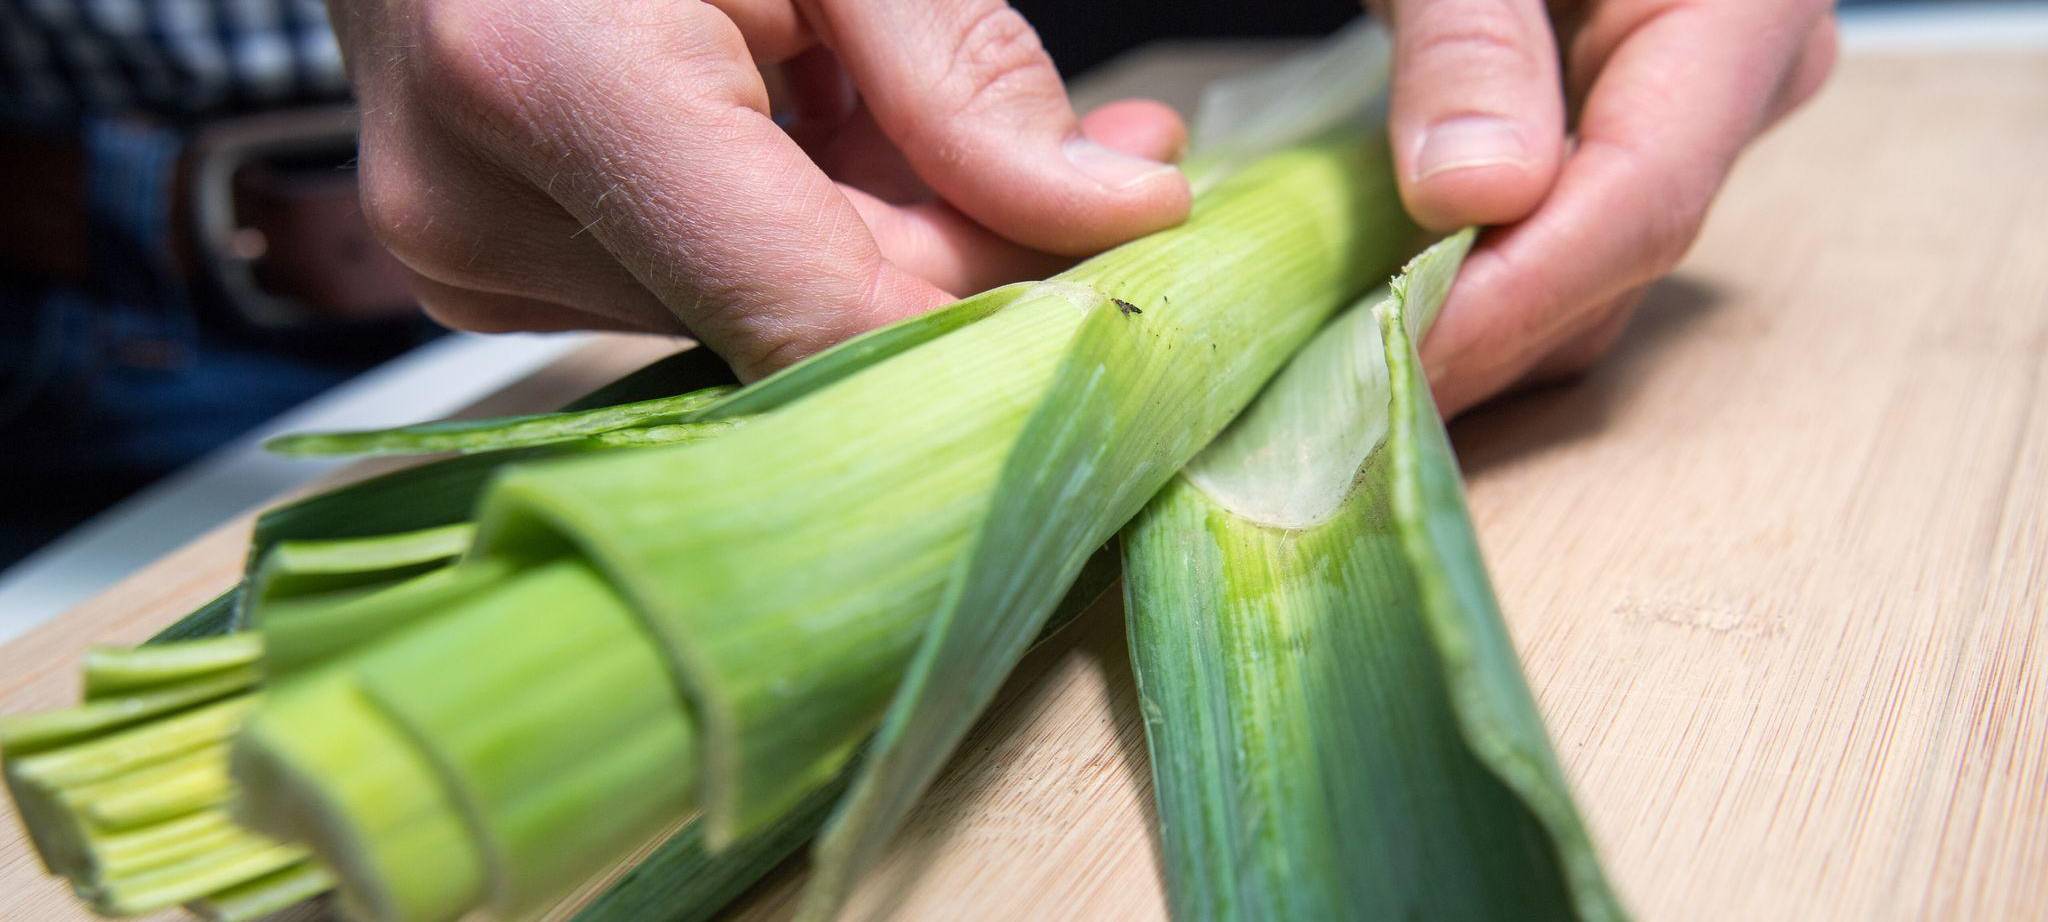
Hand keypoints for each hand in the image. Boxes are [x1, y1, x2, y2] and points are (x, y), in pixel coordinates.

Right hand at [331, 0, 1189, 378]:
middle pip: (805, 324)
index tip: (1124, 278)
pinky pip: (697, 286)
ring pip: (763, 315)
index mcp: (549, 79)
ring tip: (911, 92)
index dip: (993, 328)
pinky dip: (793, 225)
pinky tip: (821, 118)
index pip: (815, 318)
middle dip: (969, 250)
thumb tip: (1113, 208)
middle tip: (1109, 158)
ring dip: (882, 230)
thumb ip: (961, 69)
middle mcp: (477, 208)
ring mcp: (467, 254)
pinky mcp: (479, 266)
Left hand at [1375, 0, 1836, 414]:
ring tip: (1343, 367)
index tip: (1400, 366)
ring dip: (1476, 327)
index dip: (1516, 299)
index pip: (1642, 201)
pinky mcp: (1644, 129)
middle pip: (1620, 256)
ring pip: (1600, 272)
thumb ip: (1469, 38)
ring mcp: (1703, 112)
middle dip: (1483, 333)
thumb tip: (1472, 198)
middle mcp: (1750, 77)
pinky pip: (1574, 243)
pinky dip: (1481, 285)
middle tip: (1338, 394)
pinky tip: (1385, 308)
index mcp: (1742, 8)